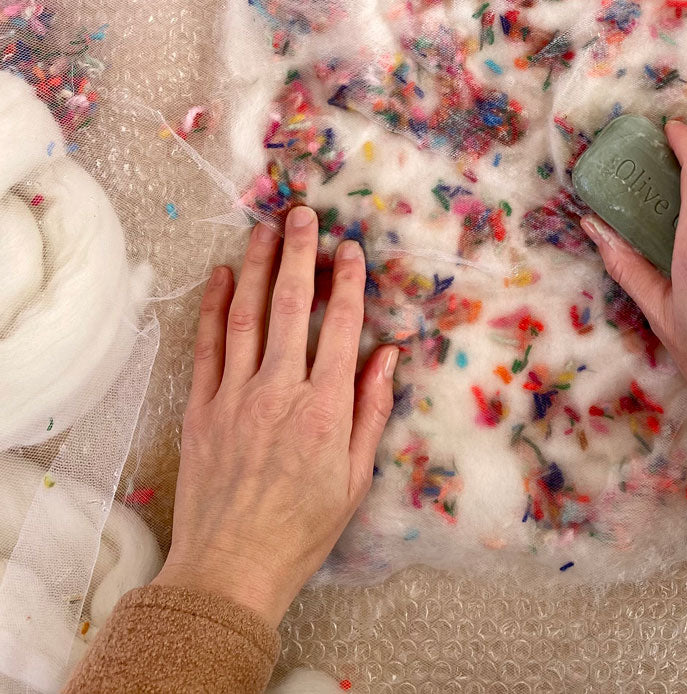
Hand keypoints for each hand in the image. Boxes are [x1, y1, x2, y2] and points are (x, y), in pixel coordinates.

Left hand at [153, 205, 397, 625]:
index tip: (351, 249)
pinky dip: (215, 306)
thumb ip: (372, 410)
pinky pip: (208, 345)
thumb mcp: (355, 478)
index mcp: (325, 410)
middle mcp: (280, 392)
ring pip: (247, 315)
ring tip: (266, 229)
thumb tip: (388, 354)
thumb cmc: (301, 530)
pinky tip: (222, 276)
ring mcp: (235, 396)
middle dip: (300, 255)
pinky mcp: (201, 408)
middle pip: (291, 306)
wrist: (229, 569)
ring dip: (257, 266)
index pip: (341, 328)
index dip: (348, 283)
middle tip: (304, 214)